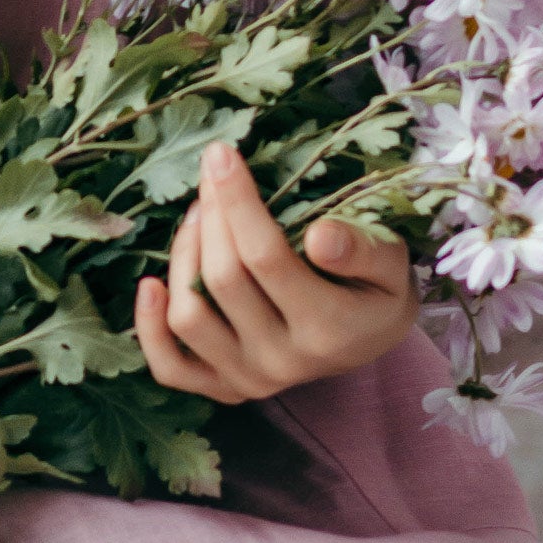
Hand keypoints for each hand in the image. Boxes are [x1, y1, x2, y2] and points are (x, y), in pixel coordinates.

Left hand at [134, 141, 417, 404]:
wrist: (369, 337)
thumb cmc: (377, 285)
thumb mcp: (391, 262)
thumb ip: (364, 249)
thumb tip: (322, 235)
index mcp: (329, 329)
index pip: (266, 258)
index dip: (237, 202)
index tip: (221, 154)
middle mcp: (285, 362)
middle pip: (223, 280)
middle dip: (212, 216)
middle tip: (211, 175)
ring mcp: (252, 380)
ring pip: (190, 317)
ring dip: (182, 255)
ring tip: (198, 215)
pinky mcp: (226, 388)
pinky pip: (172, 369)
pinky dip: (150, 328)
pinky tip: (150, 284)